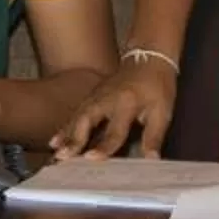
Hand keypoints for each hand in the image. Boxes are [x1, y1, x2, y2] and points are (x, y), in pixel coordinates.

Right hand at [53, 58, 177, 158]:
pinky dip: (65, 127)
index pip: (114, 129)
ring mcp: (96, 95)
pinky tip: (55, 140)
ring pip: (77, 116)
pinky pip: (76, 112)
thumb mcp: (162, 112)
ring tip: (56, 152)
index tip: (90, 159)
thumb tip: (152, 160)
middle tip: (63, 157)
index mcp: (127, 103)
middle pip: (87, 119)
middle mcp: (107, 98)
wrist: (149, 58)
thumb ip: (154, 137)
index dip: (103, 146)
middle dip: (75, 138)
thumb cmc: (158, 87)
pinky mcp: (91, 95)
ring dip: (66, 134)